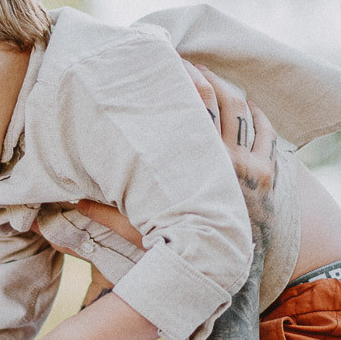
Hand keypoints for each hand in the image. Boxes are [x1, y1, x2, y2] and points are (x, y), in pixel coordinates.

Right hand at [78, 65, 276, 253]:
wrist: (235, 275)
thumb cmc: (184, 254)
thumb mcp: (143, 235)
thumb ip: (109, 216)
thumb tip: (73, 201)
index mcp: (198, 166)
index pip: (193, 107)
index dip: (182, 81)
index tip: (168, 66)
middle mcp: (228, 160)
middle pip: (220, 99)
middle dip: (203, 77)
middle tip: (186, 64)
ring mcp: (251, 165)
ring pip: (242, 111)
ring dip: (227, 89)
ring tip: (210, 78)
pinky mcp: (267, 174)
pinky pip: (265, 133)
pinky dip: (256, 115)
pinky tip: (245, 105)